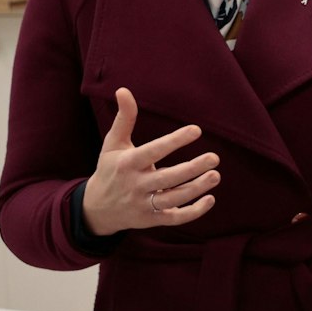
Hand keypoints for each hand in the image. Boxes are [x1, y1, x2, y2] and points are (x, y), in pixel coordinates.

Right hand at [82, 87, 218, 235]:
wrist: (96, 209)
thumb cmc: (110, 170)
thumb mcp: (113, 144)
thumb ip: (124, 118)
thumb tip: (123, 90)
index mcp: (127, 164)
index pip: (154, 151)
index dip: (175, 141)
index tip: (197, 130)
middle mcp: (135, 185)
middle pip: (167, 178)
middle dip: (192, 169)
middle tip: (215, 158)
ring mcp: (143, 204)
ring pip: (173, 199)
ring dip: (196, 189)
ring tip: (215, 175)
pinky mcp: (150, 220)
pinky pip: (174, 219)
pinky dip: (193, 212)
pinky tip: (210, 200)